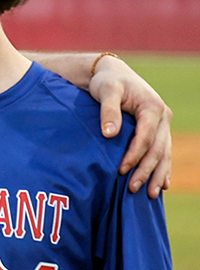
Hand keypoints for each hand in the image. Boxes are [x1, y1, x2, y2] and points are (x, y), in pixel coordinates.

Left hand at [87, 56, 171, 195]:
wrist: (113, 74)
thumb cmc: (107, 82)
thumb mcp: (106, 91)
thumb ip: (108, 111)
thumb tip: (110, 134)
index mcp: (152, 107)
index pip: (146, 137)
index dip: (135, 155)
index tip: (121, 170)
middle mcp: (163, 117)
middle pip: (158, 149)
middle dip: (147, 171)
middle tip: (134, 189)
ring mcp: (163, 125)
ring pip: (164, 154)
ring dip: (158, 174)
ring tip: (150, 195)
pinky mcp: (158, 131)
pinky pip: (164, 153)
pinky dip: (163, 169)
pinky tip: (162, 185)